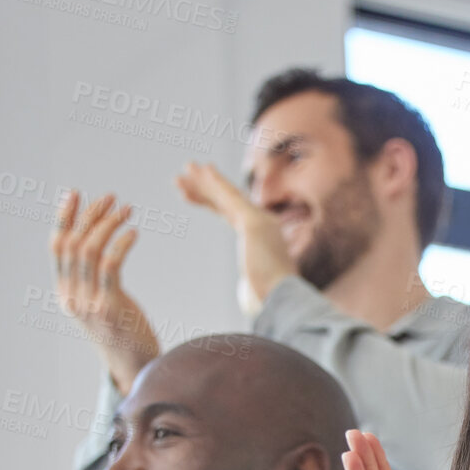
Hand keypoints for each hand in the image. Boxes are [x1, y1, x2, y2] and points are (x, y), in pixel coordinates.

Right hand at [52, 190, 159, 394]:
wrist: (135, 367)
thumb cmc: (124, 332)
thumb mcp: (100, 302)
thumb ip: (93, 279)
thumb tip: (97, 244)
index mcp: (65, 293)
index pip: (57, 246)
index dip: (64, 217)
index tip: (75, 193)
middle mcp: (71, 297)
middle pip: (73, 244)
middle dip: (90, 216)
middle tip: (111, 198)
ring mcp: (88, 303)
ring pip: (89, 251)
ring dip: (107, 225)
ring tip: (125, 209)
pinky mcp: (109, 307)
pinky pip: (110, 266)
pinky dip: (120, 244)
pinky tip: (133, 232)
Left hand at [176, 163, 296, 311]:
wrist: (284, 297)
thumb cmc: (274, 299)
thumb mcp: (260, 291)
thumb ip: (254, 290)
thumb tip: (252, 301)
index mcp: (262, 238)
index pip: (231, 215)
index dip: (212, 202)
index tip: (194, 196)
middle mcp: (264, 224)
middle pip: (227, 202)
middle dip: (205, 188)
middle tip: (185, 175)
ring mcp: (259, 220)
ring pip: (226, 195)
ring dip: (205, 180)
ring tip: (186, 168)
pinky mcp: (252, 221)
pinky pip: (229, 196)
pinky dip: (215, 182)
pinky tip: (203, 169)